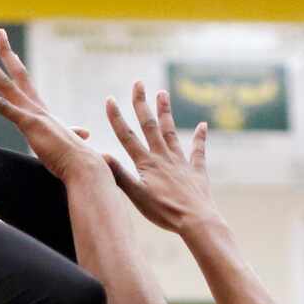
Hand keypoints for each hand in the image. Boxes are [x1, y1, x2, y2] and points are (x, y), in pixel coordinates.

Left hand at [0, 29, 102, 181]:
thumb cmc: (77, 159)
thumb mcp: (68, 144)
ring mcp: (32, 113)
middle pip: (16, 73)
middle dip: (5, 51)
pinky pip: (1, 106)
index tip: (11, 53)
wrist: (84, 166)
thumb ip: (71, 135)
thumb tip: (84, 133)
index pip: (26, 84)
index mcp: (42, 112)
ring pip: (4, 82)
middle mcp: (36, 107)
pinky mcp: (28, 124)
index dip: (17, 67)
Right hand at [105, 82, 214, 232]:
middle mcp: (163, 157)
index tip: (109, 99)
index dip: (117, 118)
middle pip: (150, 125)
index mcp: (146, 163)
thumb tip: (101, 155)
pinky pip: (198, 150)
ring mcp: (180, 162)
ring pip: (170, 132)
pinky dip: (200, 137)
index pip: (127, 136)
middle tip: (138, 83)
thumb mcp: (136, 196)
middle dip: (141, 103)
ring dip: (165, 112)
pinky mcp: (196, 171)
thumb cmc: (164, 211)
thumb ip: (119, 175)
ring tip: (162, 93)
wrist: (195, 220)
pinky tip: (203, 124)